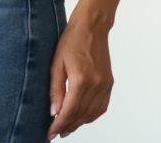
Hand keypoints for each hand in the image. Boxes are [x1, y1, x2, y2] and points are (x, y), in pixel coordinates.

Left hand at [47, 16, 112, 138]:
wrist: (92, 27)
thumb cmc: (72, 41)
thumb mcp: (56, 64)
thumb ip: (55, 90)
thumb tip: (54, 112)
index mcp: (81, 78)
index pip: (69, 110)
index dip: (59, 124)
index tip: (50, 133)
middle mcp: (96, 84)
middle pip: (81, 114)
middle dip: (68, 126)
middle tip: (57, 132)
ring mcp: (105, 84)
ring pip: (92, 114)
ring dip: (79, 123)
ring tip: (67, 128)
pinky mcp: (109, 83)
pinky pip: (102, 107)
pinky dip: (92, 116)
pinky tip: (82, 118)